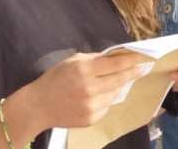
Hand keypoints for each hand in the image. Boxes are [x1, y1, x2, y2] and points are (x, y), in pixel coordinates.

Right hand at [25, 52, 141, 130]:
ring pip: (114, 94)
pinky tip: (101, 94)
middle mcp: (89, 88)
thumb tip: (114, 57)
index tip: (138, 57)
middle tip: (139, 68)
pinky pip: (106, 106)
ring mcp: (90, 106)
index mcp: (83, 70)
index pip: (114, 64)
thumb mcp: (72, 61)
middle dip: (131, 72)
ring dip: (118, 86)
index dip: (128, 60)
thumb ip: (93, 59)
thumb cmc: (55, 78)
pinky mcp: (91, 119)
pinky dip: (107, 98)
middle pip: (118, 79)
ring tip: (119, 80)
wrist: (39, 106)